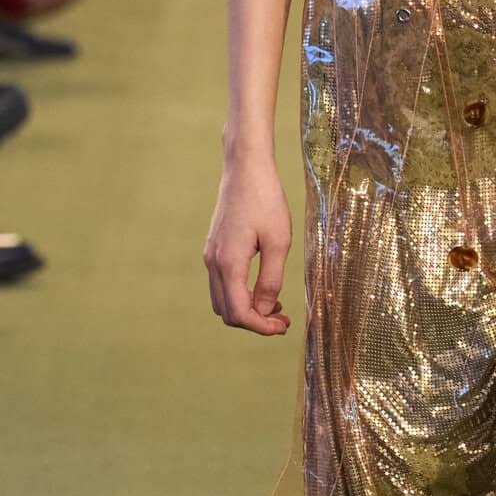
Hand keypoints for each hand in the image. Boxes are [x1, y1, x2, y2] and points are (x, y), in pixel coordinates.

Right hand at [204, 155, 292, 334]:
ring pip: (222, 300)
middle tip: (283, 319)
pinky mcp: (214, 248)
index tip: (284, 326)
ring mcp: (210, 255)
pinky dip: (240, 294)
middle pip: (227, 313)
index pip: (239, 314)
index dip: (262, 327)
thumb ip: (271, 280)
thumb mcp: (278, 241)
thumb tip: (264, 310)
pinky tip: (262, 286)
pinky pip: (222, 284)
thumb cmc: (266, 200)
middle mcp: (213, 263)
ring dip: (247, 309)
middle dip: (254, 322)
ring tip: (276, 305)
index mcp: (229, 264)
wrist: (245, 168)